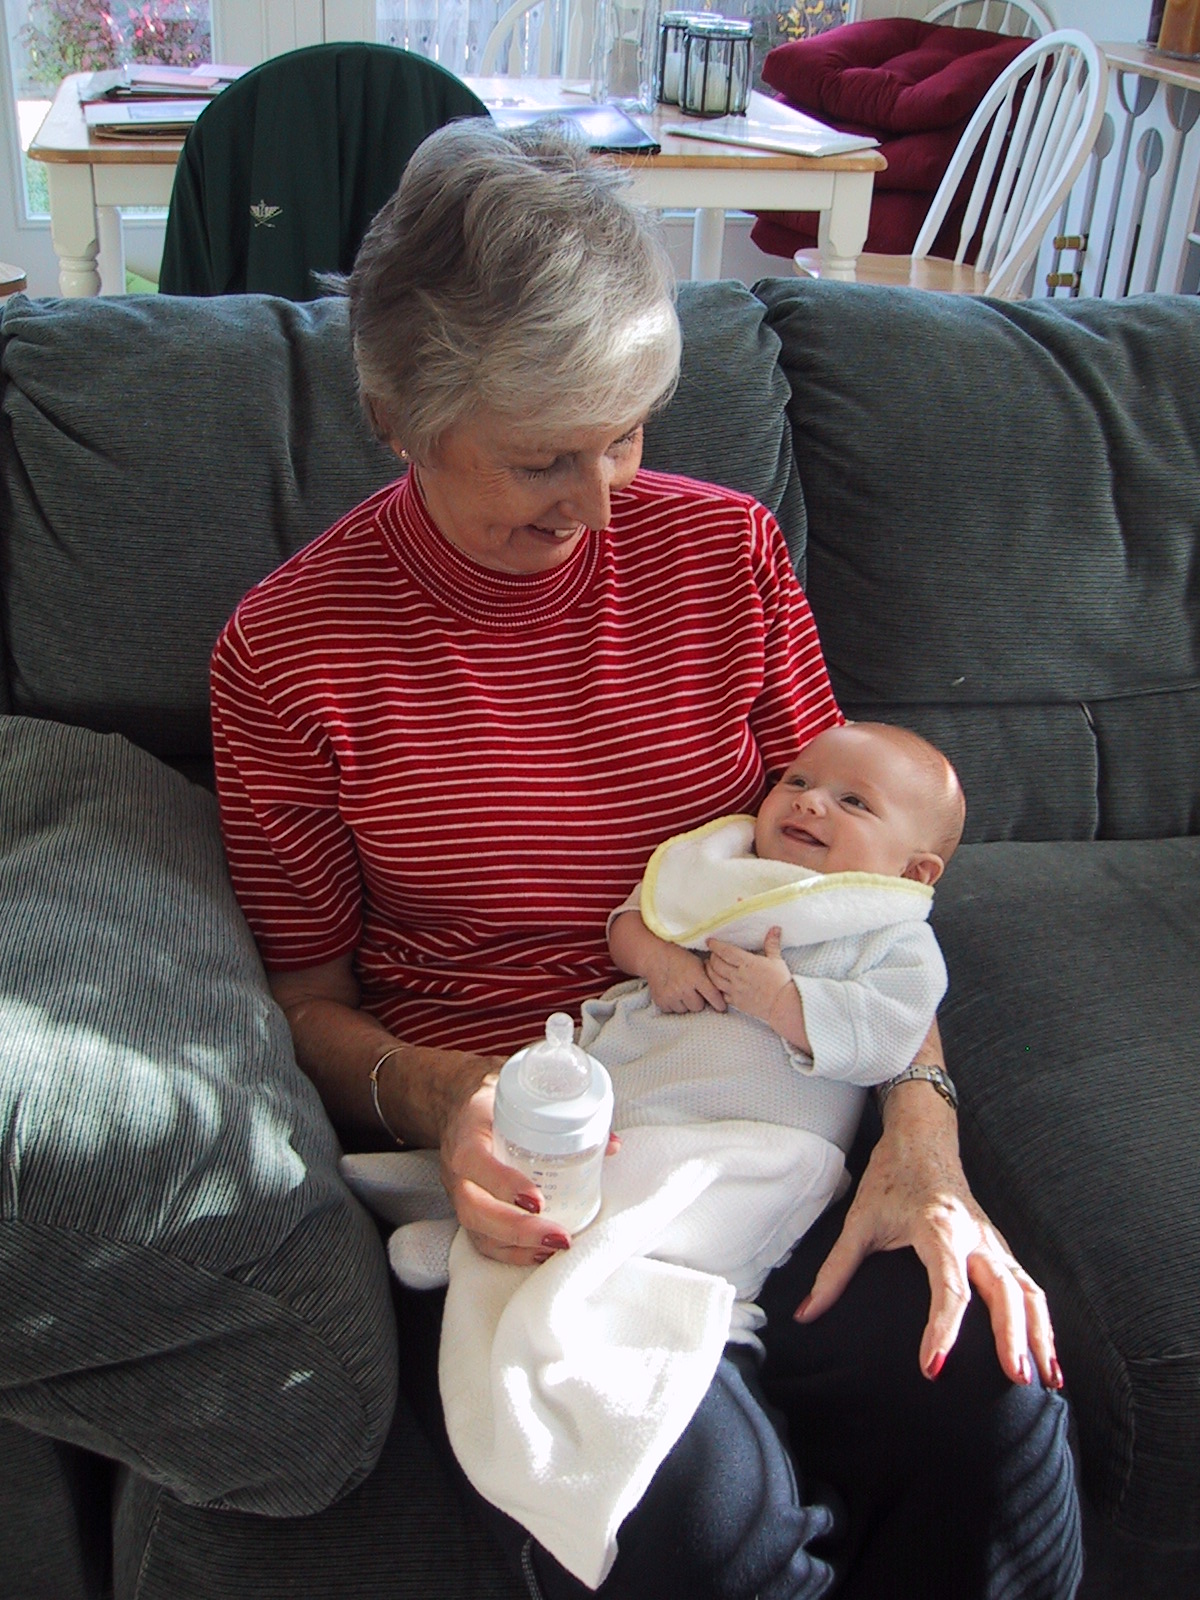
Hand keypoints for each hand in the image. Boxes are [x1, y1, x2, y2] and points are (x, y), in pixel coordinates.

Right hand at [439, 1067, 573, 1266]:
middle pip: (475, 1210)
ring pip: (477, 1231)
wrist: (453, 1102)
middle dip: (518, 1230)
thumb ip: (563, 1108)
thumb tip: (612, 1142)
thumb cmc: (490, 1097)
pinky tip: (542, 1255)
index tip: (537, 1200)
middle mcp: (457, 1171)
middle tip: (559, 1236)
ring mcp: (459, 1194)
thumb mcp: (519, 1089)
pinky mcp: (468, 1210)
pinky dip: (513, 1253)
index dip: (504, 1183)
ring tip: (558, 1247)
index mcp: (467, 1135)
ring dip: (519, 1247)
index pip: (476, 1162)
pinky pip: (482, 1240)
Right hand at [646, 942, 726, 1013]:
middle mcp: (684, 988)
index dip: (719, 1004)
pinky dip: (674, 1005)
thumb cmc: (679, 958)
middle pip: (698, 1007)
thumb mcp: (698, 963)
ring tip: (681, 992)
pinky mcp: (661, 1001)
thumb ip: (709, 976)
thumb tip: (722, 989)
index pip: (713, 996)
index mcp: (696, 977)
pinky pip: (672, 1010)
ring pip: (685, 1010)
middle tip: (694, 993)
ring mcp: (671, 996)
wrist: (655, 957)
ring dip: (685, 1004)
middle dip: (698, 1001)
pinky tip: (672, 994)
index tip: (722, 1008)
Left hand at [707, 927, 791, 1022]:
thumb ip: (772, 943)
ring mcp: (735, 990)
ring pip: (714, 979)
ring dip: (709, 971)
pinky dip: (715, 987)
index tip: (710, 941)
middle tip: (712, 953)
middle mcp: (738, 976)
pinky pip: (720, 994)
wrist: (783, 1005)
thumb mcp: (776, 960)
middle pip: (716, 964)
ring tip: (708, 966)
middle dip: (712, 957)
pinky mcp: (736, 1002)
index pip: (725, 951)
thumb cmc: (781, 981)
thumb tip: (775, 928)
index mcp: (747, 963)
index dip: (715, 945)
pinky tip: (716, 984)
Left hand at [796, 1086, 1062, 1390]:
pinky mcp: (1000, 1248)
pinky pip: (1028, 1287)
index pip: (949, 1286)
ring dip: (1040, 1334)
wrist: (922, 1138)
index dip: (942, 1329)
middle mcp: (974, 1236)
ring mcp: (992, 1242)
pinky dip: (1041, 1322)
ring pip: (1027, 1290)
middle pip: (1004, 1289)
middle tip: (1016, 1380)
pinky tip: (1047, 1358)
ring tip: (1049, 1380)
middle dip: (1013, 1335)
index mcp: (937, 1229)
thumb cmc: (890, 1178)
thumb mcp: (858, 1221)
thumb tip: (805, 1316)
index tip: (932, 1368)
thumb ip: (834, 1271)